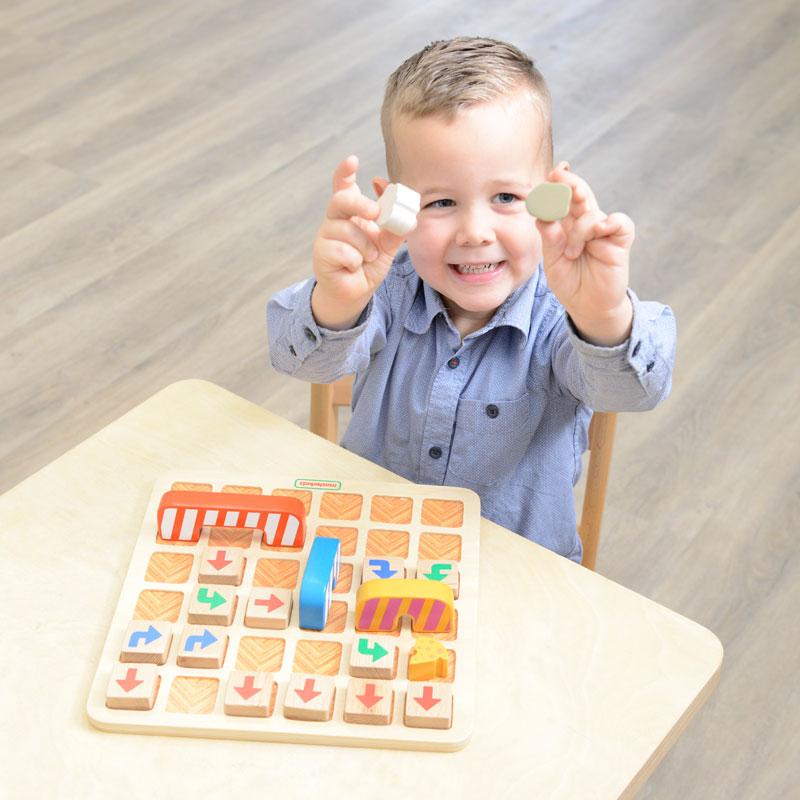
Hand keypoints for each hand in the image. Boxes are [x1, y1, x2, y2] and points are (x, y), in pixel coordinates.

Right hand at [311, 155, 413, 328]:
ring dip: (365, 248)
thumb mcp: (388, 246)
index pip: (343, 186)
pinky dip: (355, 262)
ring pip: (348, 231)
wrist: (356, 292)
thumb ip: (396, 230)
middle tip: (375, 213)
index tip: (352, 160)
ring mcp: (325, 236)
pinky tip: (353, 267)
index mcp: (351, 213)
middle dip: (360, 204)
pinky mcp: (321, 254)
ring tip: (366, 258)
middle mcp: (335, 220)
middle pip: (341, 200)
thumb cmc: (369, 264)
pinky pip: (343, 251)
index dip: (344, 172)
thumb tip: (409, 215)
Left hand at [535, 162, 634, 344]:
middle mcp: (585, 223)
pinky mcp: (619, 241)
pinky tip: (598, 231)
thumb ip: (549, 239)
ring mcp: (603, 231)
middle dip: (569, 183)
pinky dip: (607, 222)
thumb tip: (542, 215)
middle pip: (580, 194)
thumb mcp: (553, 261)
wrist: (587, 307)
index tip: (552, 173)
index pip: (563, 197)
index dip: (559, 183)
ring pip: (592, 212)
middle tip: (558, 176)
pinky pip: (619, 222)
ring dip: (579, 230)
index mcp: (567, 225)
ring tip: (572, 253)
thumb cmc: (569, 282)